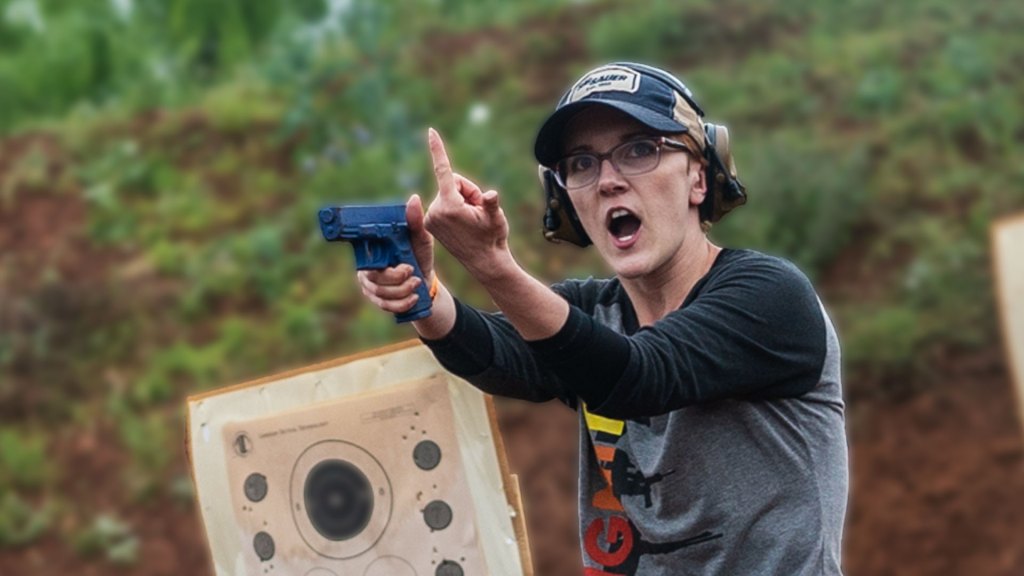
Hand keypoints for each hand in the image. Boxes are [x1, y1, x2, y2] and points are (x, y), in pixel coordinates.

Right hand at [356, 194, 434, 315]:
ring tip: (416, 284)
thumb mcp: (421, 238)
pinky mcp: (378, 300)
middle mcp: (367, 267)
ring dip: (402, 290)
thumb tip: (414, 198)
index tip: (392, 262)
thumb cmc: (419, 255)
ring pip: (380, 292)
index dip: (373, 259)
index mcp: (373, 250)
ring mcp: (370, 285)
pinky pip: (385, 305)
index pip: (362, 252)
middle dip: (395, 278)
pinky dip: (401, 304)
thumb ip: (415, 221)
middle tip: (412, 273)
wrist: (426, 282)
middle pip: (372, 276)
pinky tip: (413, 298)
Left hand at [424, 128, 510, 281]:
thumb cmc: (492, 238)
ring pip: (449, 193)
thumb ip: (491, 203)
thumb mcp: (496, 218)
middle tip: (478, 211)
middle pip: (453, 183)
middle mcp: (436, 210)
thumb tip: (490, 196)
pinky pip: (445, 202)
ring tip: (472, 220)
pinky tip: (464, 223)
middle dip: (468, 191)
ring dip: (463, 201)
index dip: (438, 149)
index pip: (443, 170)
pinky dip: (456, 207)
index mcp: (449, 206)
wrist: (485, 262)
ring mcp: (431, 218)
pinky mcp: (431, 223)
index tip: (430, 131)